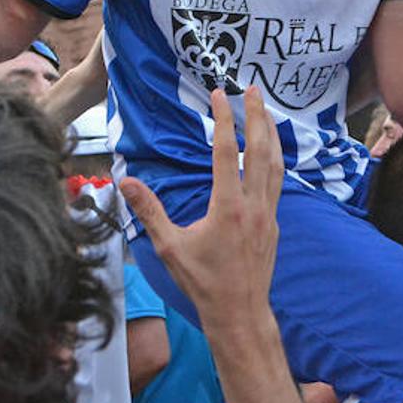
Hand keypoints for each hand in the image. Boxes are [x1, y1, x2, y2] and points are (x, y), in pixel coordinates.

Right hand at [119, 86, 283, 329]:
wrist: (240, 314)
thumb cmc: (203, 282)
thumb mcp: (169, 246)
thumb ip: (148, 210)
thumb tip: (124, 181)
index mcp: (227, 206)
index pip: (226, 151)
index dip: (223, 119)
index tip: (218, 94)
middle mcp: (253, 204)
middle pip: (259, 149)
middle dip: (256, 115)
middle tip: (251, 88)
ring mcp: (268, 213)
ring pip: (275, 164)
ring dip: (270, 134)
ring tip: (265, 110)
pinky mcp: (273, 223)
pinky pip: (278, 182)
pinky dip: (275, 159)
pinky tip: (270, 153)